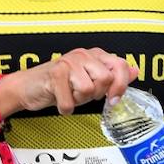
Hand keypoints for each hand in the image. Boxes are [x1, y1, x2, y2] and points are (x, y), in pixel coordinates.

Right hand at [1, 48, 138, 115]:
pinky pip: (70, 101)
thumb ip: (113, 76)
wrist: (28, 87)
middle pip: (106, 79)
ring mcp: (68, 62)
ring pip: (88, 89)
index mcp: (94, 55)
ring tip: (69, 95)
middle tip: (81, 94)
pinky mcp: (54, 74)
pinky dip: (65, 108)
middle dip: (95, 94)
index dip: (120, 86)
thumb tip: (135, 71)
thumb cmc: (60, 85)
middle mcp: (82, 54)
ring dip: (79, 100)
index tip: (113, 99)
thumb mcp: (89, 80)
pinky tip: (59, 101)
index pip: (120, 66)